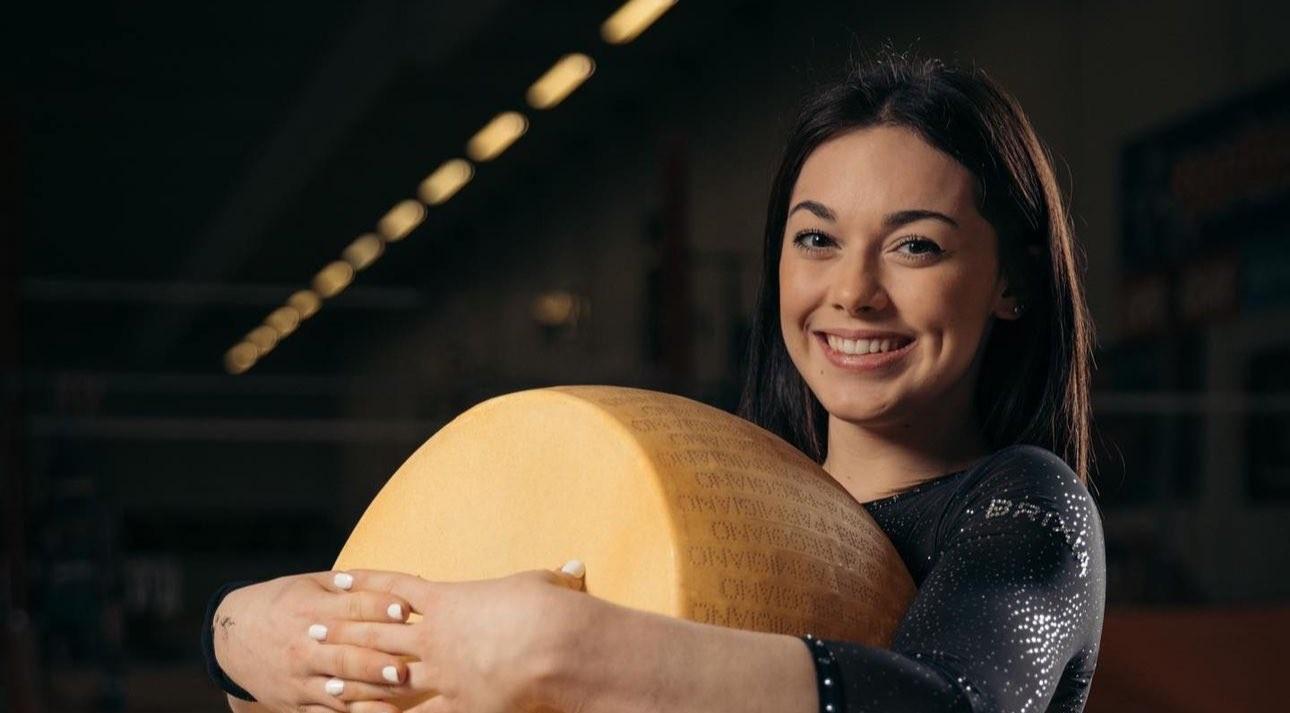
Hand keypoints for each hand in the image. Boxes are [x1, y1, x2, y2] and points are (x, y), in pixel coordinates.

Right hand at [212, 571, 414, 712]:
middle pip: (344, 656)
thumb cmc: (280, 604)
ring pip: (339, 689)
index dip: (378, 608)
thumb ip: (347, 585)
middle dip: (375, 663)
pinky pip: (328, 712)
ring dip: (370, 691)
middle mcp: (304, 647)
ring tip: (399, 691)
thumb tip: (391, 581)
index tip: (404, 609)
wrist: (231, 638)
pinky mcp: (297, 702)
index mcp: (309, 611)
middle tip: (404, 668)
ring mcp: (300, 678)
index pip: (349, 609)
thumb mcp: (308, 585)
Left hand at [323, 560, 589, 712]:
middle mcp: (436, 634)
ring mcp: (441, 670)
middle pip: (377, 628)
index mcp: (451, 599)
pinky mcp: (456, 703)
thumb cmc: (549, 608)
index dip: (366, 583)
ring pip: (384, 669)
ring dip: (351, 670)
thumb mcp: (547, 586)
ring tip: (321, 670)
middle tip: (308, 625)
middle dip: (341, 627)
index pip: (397, 587)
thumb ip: (552, 579)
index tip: (338, 579)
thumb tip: (575, 567)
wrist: (552, 642)